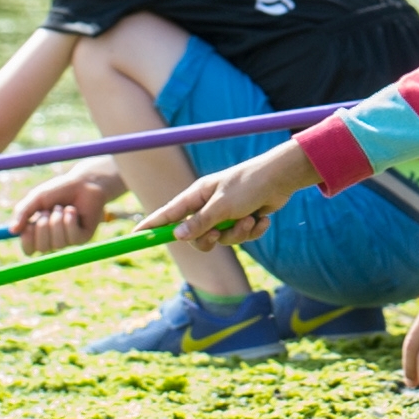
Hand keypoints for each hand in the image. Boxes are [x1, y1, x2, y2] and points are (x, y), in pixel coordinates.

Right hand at [10, 167, 121, 254]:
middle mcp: (53, 239)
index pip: (29, 250)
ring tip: (62, 207)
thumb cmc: (59, 190)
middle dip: (43, 226)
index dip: (27, 241)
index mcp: (39, 232)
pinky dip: (70, 220)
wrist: (83, 182)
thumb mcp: (37, 198)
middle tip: (48, 211)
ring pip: (58, 243)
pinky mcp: (83, 237)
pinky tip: (73, 210)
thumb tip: (12, 231)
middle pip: (42, 248)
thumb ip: (23, 212)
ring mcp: (68, 240)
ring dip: (57, 220)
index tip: (28, 226)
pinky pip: (72, 237)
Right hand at [150, 148, 309, 252]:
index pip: (168, 213)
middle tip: (218, 234)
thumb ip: (200, 222)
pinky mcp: (243, 219)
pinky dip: (252, 231)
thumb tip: (176, 236)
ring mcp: (227, 214)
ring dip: (237, 234)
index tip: (136, 235)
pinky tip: (262, 218)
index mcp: (198, 196)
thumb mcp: (223, 206)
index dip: (152, 224)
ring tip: (249, 219)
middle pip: (196, 236)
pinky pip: (241, 237)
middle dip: (209, 239)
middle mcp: (209, 205)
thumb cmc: (249, 185)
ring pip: (222, 240)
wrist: (282, 178)